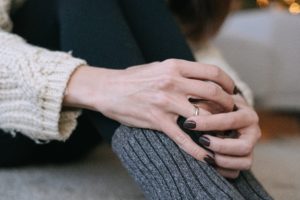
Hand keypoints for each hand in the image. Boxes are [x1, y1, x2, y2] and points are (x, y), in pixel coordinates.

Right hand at [63, 59, 235, 161]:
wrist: (108, 89)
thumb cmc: (134, 78)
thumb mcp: (158, 67)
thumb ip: (180, 72)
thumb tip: (201, 78)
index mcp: (174, 66)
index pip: (212, 72)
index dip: (227, 83)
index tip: (232, 91)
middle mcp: (173, 82)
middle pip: (213, 93)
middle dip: (228, 104)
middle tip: (232, 111)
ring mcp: (166, 102)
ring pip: (203, 114)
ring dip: (218, 125)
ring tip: (223, 132)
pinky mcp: (157, 120)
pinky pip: (183, 138)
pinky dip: (198, 150)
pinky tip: (208, 158)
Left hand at [184, 95, 260, 177]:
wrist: (229, 112)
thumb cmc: (218, 104)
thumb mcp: (214, 99)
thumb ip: (206, 103)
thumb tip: (191, 108)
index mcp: (248, 116)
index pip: (229, 121)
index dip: (208, 123)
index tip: (189, 123)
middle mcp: (254, 133)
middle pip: (243, 146)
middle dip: (220, 146)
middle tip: (201, 140)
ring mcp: (251, 149)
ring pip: (243, 162)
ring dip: (221, 160)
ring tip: (204, 153)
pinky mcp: (244, 161)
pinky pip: (235, 172)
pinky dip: (221, 170)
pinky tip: (207, 161)